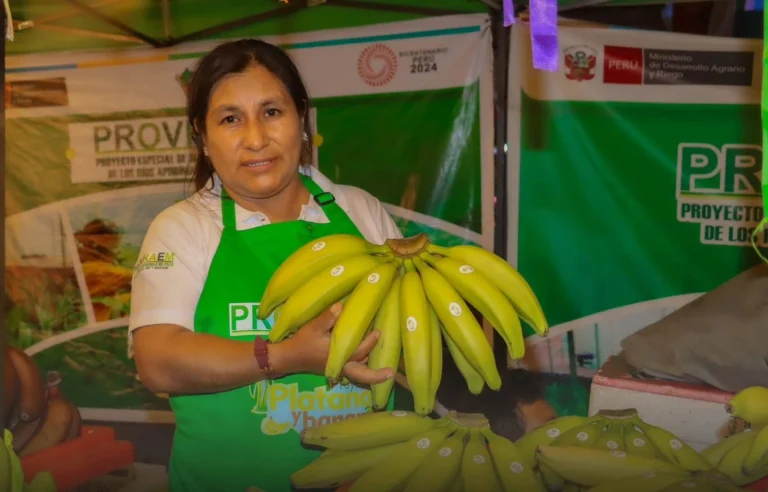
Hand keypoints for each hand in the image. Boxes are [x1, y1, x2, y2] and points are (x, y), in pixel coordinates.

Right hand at [277, 303, 394, 385]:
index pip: (360, 350)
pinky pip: (353, 370)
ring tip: (386, 367)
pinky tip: (367, 360)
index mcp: (339, 356)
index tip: (379, 333)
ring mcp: (339, 369)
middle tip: (391, 371)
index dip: (371, 342)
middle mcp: (342, 365)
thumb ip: (328, 317)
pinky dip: (362, 367)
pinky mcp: (335, 368)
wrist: (289, 357)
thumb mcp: (313, 327)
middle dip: (377, 374)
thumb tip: (341, 306)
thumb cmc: (302, 342)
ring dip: (371, 370)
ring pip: (359, 371)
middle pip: (363, 374)